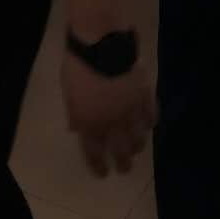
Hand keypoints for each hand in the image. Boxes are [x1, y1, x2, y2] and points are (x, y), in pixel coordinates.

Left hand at [62, 52, 154, 177]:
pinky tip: (147, 125)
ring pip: (139, 140)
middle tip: (124, 168)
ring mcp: (131, 112)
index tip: (103, 173)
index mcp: (89, 124)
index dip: (98, 166)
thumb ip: (74, 113)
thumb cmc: (78, 66)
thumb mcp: (68, 92)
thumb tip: (76, 128)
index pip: (94, 153)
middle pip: (121, 152)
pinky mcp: (146, 98)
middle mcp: (112, 124)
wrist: (101, 44)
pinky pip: (151, 118)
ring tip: (136, 149)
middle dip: (123, 164)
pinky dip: (149, 124)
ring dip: (137, 147)